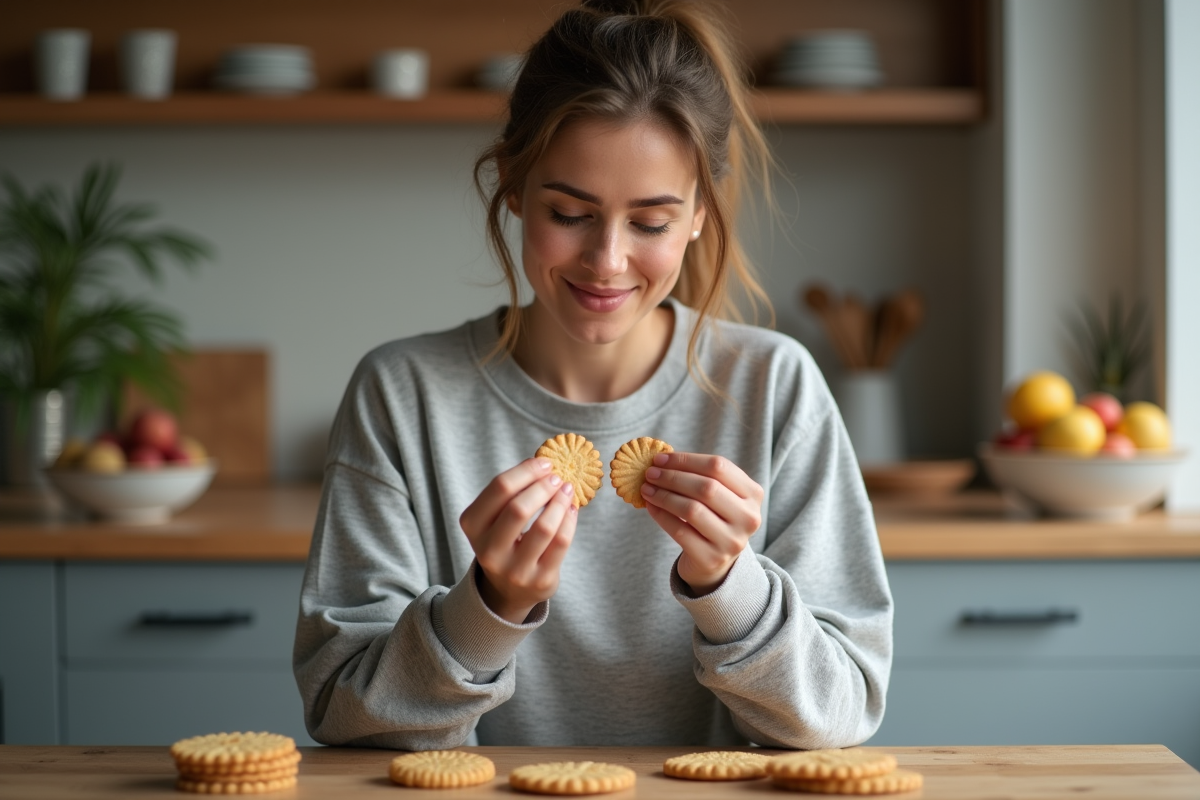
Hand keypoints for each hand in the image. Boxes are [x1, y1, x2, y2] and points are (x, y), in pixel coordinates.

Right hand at [458, 458, 577, 622]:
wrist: (509, 590)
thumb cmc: (505, 540)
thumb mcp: (495, 518)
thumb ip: (513, 492)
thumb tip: (544, 465)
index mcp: (473, 525)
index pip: (499, 489)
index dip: (526, 471)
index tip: (545, 463)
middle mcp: (488, 550)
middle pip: (519, 508)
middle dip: (543, 487)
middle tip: (558, 477)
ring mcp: (514, 569)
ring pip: (544, 527)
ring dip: (560, 502)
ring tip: (567, 490)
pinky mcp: (539, 581)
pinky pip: (561, 543)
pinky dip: (570, 520)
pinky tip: (571, 509)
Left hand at [640, 452, 763, 595]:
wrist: (714, 562)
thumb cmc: (712, 518)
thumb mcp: (718, 496)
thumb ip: (698, 476)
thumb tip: (661, 460)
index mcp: (753, 494)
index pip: (718, 466)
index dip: (686, 460)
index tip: (660, 458)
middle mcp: (748, 518)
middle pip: (706, 487)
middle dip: (672, 477)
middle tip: (649, 473)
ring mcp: (732, 541)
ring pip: (692, 509)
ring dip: (664, 495)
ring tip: (647, 489)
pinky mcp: (712, 559)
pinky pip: (680, 531)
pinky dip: (661, 515)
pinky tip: (650, 506)